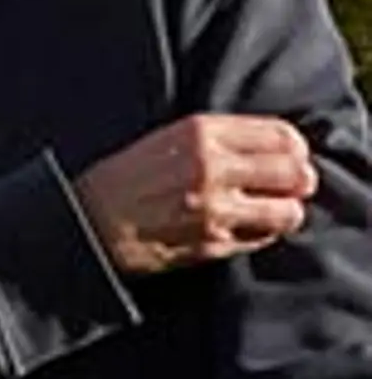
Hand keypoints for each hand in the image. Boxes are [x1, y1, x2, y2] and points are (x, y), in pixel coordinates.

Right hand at [72, 114, 314, 275]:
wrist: (81, 223)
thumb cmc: (121, 180)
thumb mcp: (167, 139)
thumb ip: (219, 138)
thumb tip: (276, 150)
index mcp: (200, 133)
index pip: (283, 136)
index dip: (295, 150)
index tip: (290, 158)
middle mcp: (211, 168)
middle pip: (294, 172)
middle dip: (297, 181)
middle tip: (288, 187)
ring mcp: (212, 210)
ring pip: (287, 212)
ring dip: (284, 212)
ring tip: (269, 211)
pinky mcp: (210, 245)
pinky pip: (260, 240)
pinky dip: (258, 235)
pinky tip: (241, 229)